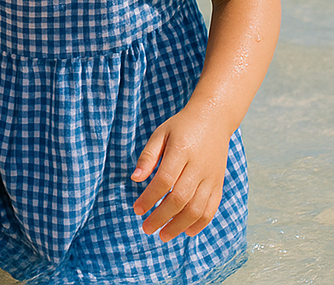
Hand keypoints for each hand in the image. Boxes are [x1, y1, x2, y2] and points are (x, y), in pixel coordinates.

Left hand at [131, 107, 232, 240]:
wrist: (213, 119)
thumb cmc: (181, 126)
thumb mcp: (160, 133)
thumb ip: (148, 156)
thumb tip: (135, 178)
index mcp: (181, 151)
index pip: (164, 180)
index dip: (150, 197)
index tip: (137, 209)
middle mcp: (198, 166)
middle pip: (180, 198)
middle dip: (162, 217)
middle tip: (147, 228)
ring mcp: (211, 177)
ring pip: (197, 208)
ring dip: (179, 225)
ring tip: (163, 235)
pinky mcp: (219, 184)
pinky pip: (212, 209)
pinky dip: (200, 223)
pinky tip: (186, 231)